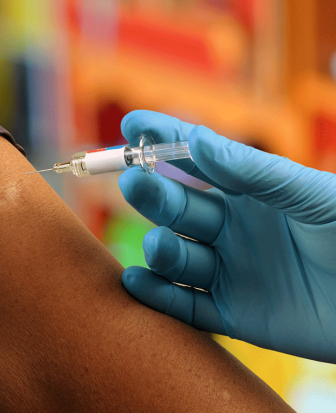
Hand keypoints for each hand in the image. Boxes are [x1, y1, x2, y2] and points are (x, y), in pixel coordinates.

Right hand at [119, 110, 335, 362]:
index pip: (194, 161)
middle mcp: (231, 229)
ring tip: (160, 245)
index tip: (131, 125)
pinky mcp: (233, 315)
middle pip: (177, 209)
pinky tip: (135, 281)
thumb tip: (197, 141)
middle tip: (132, 182)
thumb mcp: (309, 194)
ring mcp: (229, 271)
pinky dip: (158, 296)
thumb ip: (252, 171)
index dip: (162, 140)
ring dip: (160, 249)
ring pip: (178, 258)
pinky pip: (186, 305)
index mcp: (248, 193)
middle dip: (152, 194)